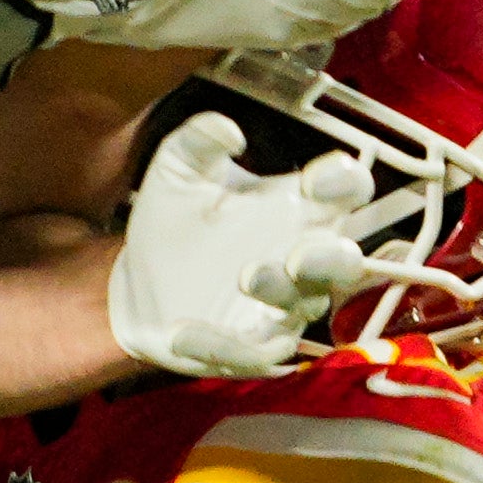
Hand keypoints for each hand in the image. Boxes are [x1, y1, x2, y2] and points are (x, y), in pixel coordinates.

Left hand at [105, 113, 411, 378]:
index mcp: (298, 206)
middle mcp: (301, 256)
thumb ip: (197, 142)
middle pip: (345, 261)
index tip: (319, 179)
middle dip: (331, 258)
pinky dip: (220, 344)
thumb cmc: (174, 221)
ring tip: (247, 275)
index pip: (346, 190)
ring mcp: (282, 306)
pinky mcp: (252, 347)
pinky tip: (183, 333)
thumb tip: (225, 129)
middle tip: (300, 254)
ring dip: (281, 292)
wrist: (136, 280)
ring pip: (305, 306)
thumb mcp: (177, 172)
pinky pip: (252, 353)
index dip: (345, 183)